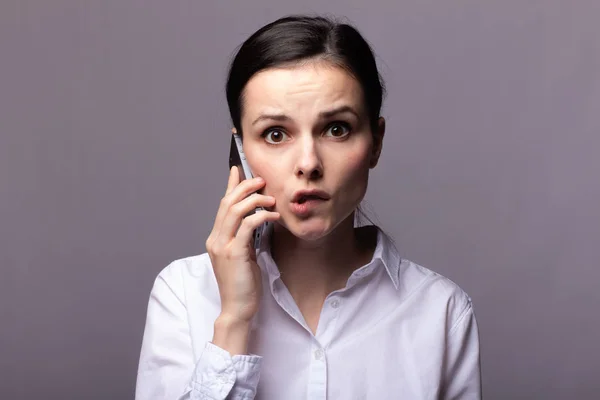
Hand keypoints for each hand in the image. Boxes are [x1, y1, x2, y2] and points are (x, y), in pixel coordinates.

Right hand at [206, 166, 279, 323]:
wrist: (237, 309)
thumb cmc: (243, 285)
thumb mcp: (243, 255)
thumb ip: (244, 238)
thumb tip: (255, 220)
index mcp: (216, 239)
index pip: (222, 205)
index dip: (230, 185)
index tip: (237, 170)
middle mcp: (215, 239)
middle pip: (227, 203)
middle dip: (245, 187)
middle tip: (261, 180)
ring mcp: (223, 246)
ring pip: (235, 210)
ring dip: (255, 200)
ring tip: (270, 198)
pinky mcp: (234, 253)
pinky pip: (248, 226)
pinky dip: (262, 216)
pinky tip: (274, 216)